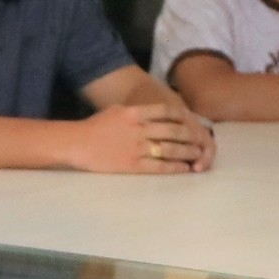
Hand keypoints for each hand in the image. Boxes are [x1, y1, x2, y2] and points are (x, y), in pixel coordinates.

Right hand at [66, 102, 213, 175]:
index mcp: (135, 112)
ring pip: (170, 149)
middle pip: (174, 130)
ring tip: (198, 155)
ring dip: (187, 152)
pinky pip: (159, 166)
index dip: (183, 116)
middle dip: (191, 136)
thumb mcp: (116, 110)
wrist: (76, 143)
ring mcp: (137, 147)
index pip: (167, 111)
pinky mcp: (132, 164)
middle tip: (202, 141)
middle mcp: (139, 128)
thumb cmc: (94, 127)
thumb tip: (152, 113)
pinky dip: (174, 167)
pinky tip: (184, 168)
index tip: (191, 121)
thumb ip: (136, 111)